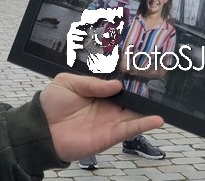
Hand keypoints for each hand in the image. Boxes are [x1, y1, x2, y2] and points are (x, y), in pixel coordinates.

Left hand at [40, 72, 163, 161]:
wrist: (40, 127)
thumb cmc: (50, 104)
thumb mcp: (68, 82)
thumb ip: (92, 83)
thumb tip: (117, 84)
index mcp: (97, 93)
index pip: (118, 86)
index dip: (130, 80)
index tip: (144, 70)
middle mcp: (107, 107)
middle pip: (131, 100)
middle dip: (144, 93)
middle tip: (159, 83)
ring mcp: (110, 121)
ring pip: (135, 114)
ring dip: (148, 109)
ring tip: (164, 101)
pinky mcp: (110, 135)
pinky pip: (130, 130)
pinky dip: (144, 125)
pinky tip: (156, 119)